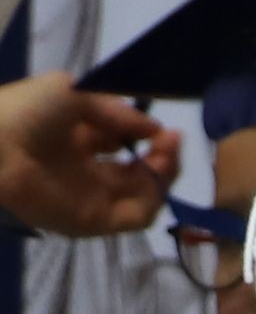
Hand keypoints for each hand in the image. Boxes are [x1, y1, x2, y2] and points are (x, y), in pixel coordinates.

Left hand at [0, 75, 182, 238]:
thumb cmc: (26, 112)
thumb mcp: (73, 92)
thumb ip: (116, 110)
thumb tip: (154, 128)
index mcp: (77, 139)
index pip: (122, 142)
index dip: (148, 135)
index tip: (166, 128)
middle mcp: (87, 170)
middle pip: (139, 172)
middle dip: (163, 156)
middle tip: (171, 142)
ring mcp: (92, 198)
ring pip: (144, 196)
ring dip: (164, 176)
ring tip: (165, 156)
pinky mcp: (94, 221)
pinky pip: (136, 218)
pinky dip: (154, 200)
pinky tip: (156, 177)